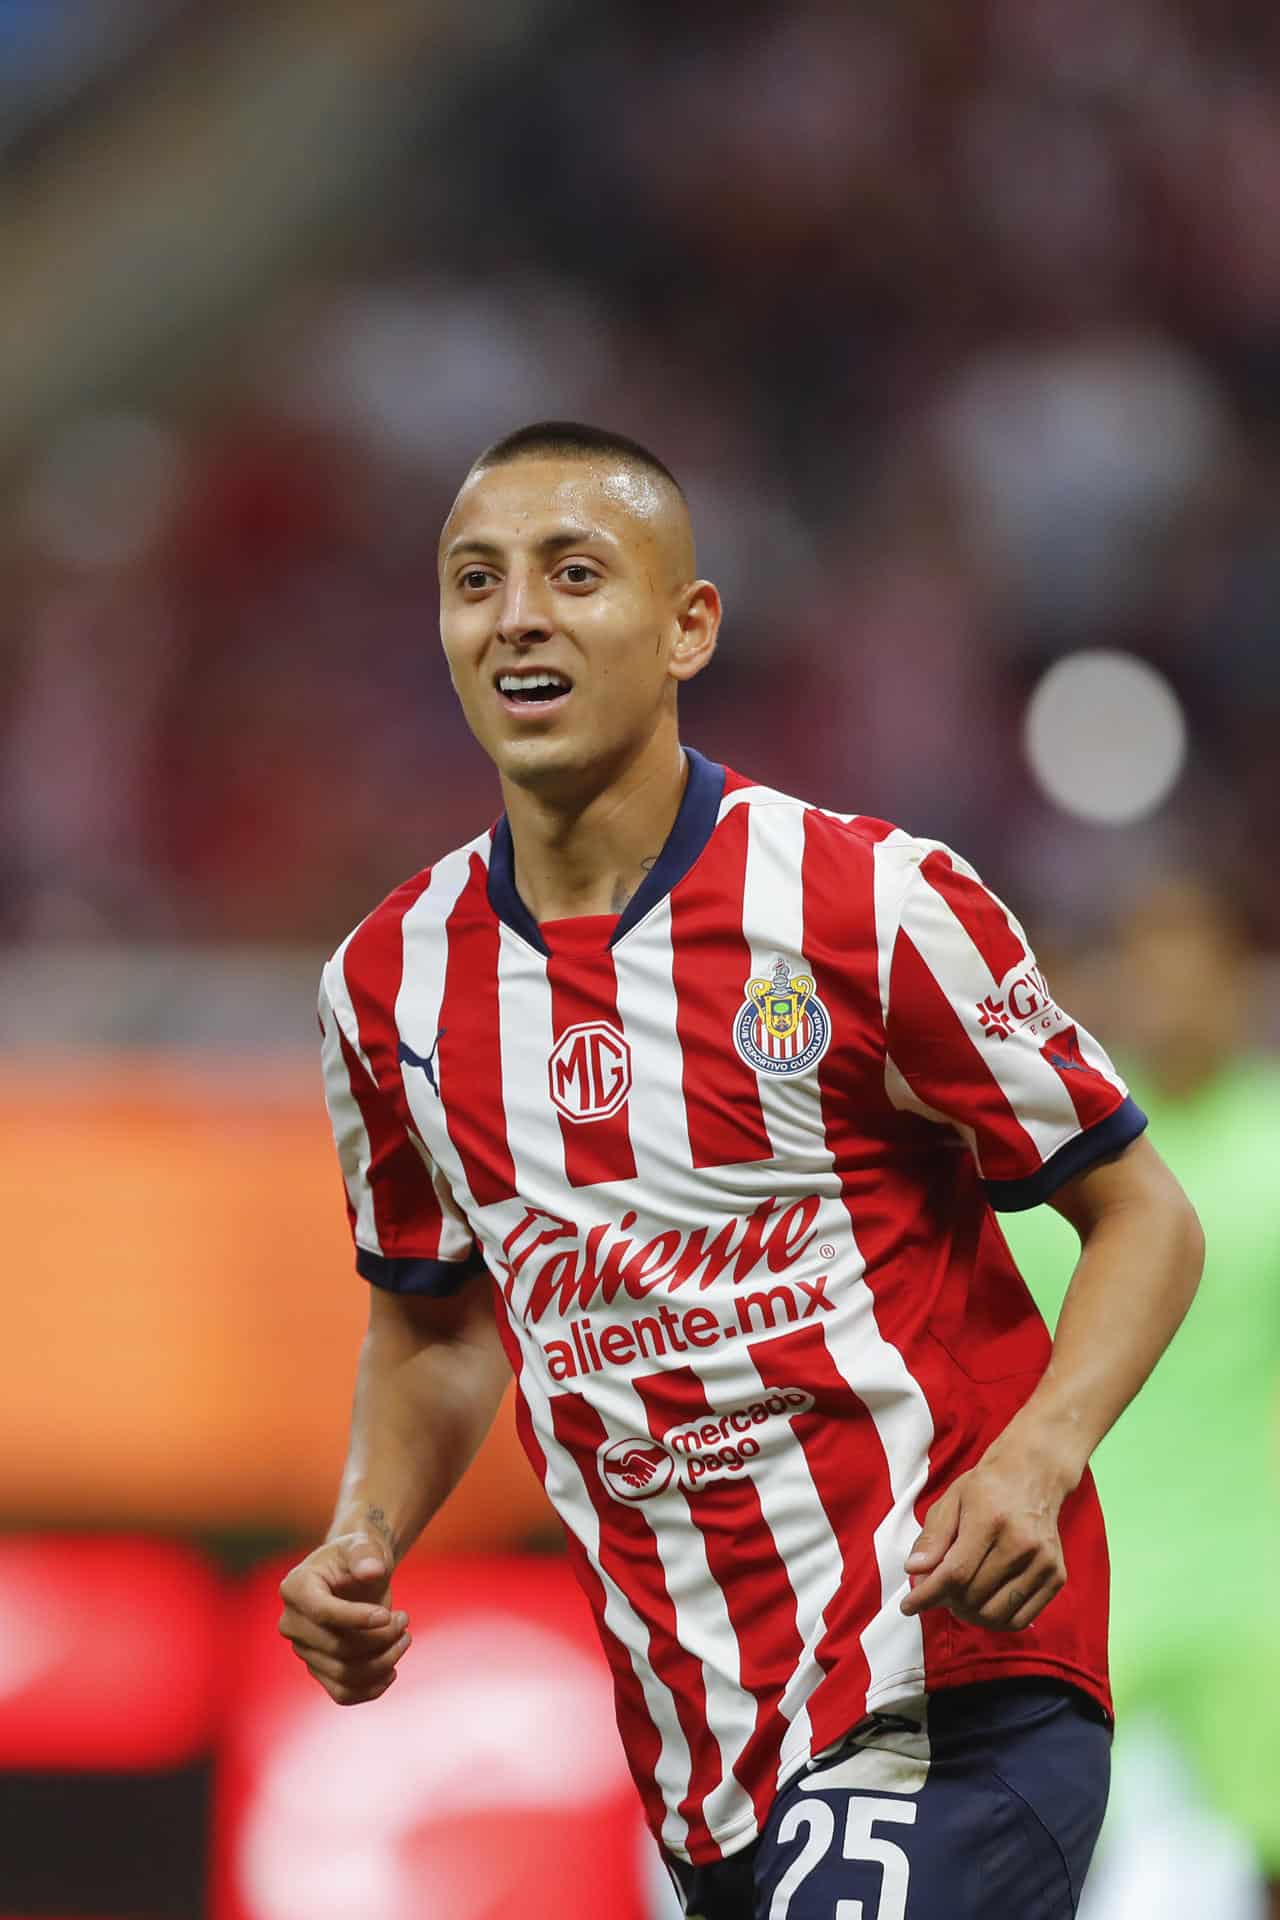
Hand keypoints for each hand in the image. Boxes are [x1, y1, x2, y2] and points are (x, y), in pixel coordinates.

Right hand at [277, 1532, 410, 1704]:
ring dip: (383, 1662)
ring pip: (343, 1673)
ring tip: (405, 1637)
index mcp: (295, 1587)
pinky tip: (392, 1671)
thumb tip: (371, 1571)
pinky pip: (342, 1693)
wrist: (355, 1574)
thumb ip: (365, 1554)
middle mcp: (292, 1622)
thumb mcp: (362, 1545)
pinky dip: (370, 1689)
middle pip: (336, 1647)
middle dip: (380, 1638)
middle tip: (404, 1619)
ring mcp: (303, 1649)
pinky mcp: (318, 1669)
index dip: (358, 1618)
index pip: (323, 1613)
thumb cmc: (358, 1556)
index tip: (389, 1615)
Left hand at [899, 1448, 1067, 1633]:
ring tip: (958, 1599)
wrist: (1035, 1475)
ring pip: (995, 1614)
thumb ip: (932, 1537)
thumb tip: (914, 1571)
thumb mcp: (952, 1500)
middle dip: (946, 1601)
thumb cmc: (987, 1487)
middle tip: (937, 1592)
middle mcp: (1022, 1543)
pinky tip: (981, 1604)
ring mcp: (1043, 1562)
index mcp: (991, 1518)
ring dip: (969, 1615)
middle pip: (973, 1596)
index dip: (927, 1595)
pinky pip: (1019, 1619)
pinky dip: (994, 1620)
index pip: (955, 1572)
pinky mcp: (1056, 1577)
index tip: (908, 1606)